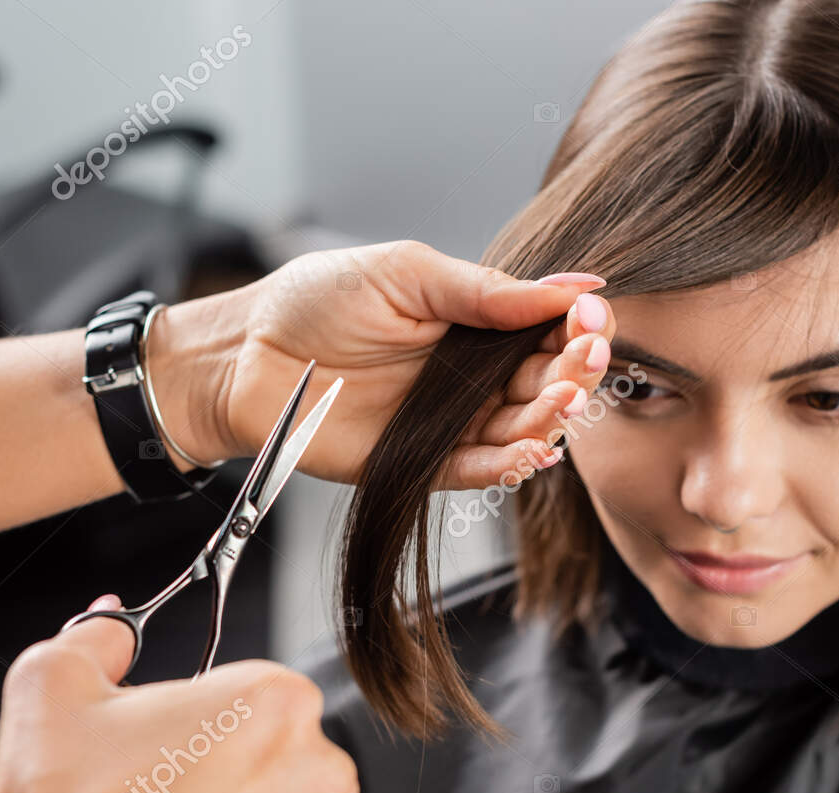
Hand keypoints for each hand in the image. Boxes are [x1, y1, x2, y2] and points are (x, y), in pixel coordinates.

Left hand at [151, 239, 616, 489]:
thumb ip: (487, 289)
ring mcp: (450, 421)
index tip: (593, 316)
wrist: (245, 355)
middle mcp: (471, 374)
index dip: (578, 326)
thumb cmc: (314, 301)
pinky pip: (478, 472)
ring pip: (522, 430)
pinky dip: (508, 466)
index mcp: (474, 322)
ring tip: (561, 401)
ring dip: (551, 420)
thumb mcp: (407, 273)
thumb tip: (572, 286)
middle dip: (576, 372)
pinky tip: (532, 451)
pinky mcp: (423, 464)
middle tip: (585, 358)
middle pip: (547, 382)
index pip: (547, 329)